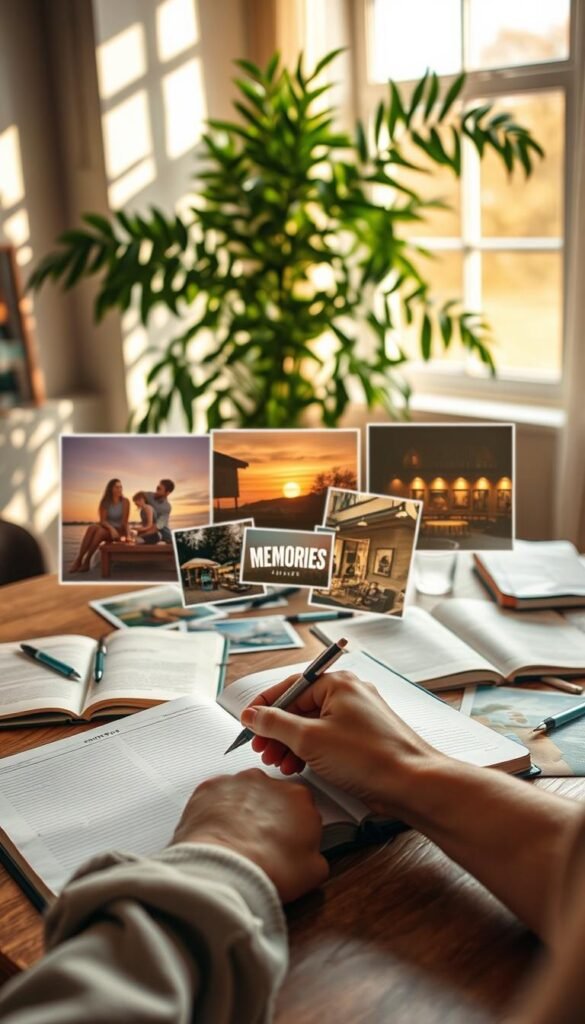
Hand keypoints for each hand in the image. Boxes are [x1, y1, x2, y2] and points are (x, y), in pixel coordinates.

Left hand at [171, 768, 328, 901]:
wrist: (224, 871)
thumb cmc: (266, 868)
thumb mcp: (313, 872)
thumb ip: (317, 854)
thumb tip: (312, 857)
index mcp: (300, 798)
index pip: (304, 807)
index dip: (297, 828)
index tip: (290, 843)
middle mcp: (270, 783)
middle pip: (273, 797)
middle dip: (269, 816)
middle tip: (262, 845)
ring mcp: (239, 782)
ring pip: (244, 793)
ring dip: (242, 811)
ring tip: (236, 841)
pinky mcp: (211, 788)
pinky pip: (216, 795)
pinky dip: (216, 810)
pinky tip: (217, 833)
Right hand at [240, 671, 445, 818]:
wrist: (412, 784)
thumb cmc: (370, 757)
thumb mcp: (310, 739)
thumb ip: (275, 724)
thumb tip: (253, 714)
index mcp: (338, 683)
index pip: (291, 687)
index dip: (266, 706)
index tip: (248, 722)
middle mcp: (350, 694)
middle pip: (301, 707)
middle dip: (278, 730)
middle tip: (263, 750)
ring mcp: (358, 717)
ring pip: (313, 725)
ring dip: (292, 744)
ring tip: (279, 763)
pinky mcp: (364, 739)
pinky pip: (328, 738)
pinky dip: (310, 751)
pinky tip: (299, 767)